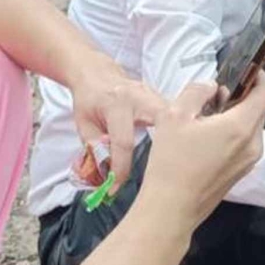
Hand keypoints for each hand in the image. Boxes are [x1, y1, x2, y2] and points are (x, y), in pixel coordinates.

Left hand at [71, 63, 167, 195]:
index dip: (120, 170)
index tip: (115, 190)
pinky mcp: (161, 98)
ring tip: (177, 164)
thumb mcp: (84, 125)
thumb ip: (95, 149)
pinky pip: (175, 115)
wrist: (97, 74)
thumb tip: (108, 174)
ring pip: (174, 116)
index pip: (123, 143)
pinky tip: (181, 147)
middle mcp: (140, 96)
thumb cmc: (89, 100)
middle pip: (163, 121)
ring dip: (178, 138)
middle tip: (166, 175)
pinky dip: (178, 130)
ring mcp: (154, 95)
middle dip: (169, 146)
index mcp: (117, 103)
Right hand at [137, 74, 264, 225]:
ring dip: (233, 117)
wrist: (170, 210)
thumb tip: (211, 87)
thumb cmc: (171, 162)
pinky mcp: (240, 174)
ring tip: (202, 122)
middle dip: (238, 98)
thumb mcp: (175, 115)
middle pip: (257, 109)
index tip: (243, 71)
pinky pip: (243, 144)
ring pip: (250, 127)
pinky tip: (203, 142)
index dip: (259, 76)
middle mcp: (253, 145)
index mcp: (241, 127)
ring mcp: (249, 162)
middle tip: (210, 99)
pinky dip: (231, 135)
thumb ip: (197, 91)